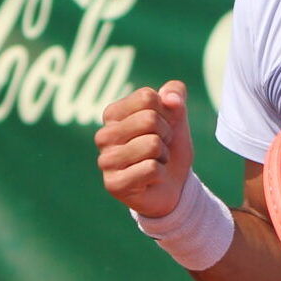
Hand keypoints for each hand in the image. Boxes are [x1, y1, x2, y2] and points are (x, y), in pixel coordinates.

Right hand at [94, 80, 193, 217]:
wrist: (173, 186)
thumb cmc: (169, 146)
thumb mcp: (177, 115)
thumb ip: (175, 94)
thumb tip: (171, 98)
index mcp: (112, 114)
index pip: (146, 97)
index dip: (166, 112)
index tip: (162, 127)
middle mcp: (104, 136)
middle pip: (149, 119)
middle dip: (166, 134)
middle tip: (160, 148)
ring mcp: (106, 161)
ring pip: (152, 144)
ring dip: (163, 155)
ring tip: (155, 162)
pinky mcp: (114, 184)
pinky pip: (151, 168)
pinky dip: (160, 173)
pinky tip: (151, 179)